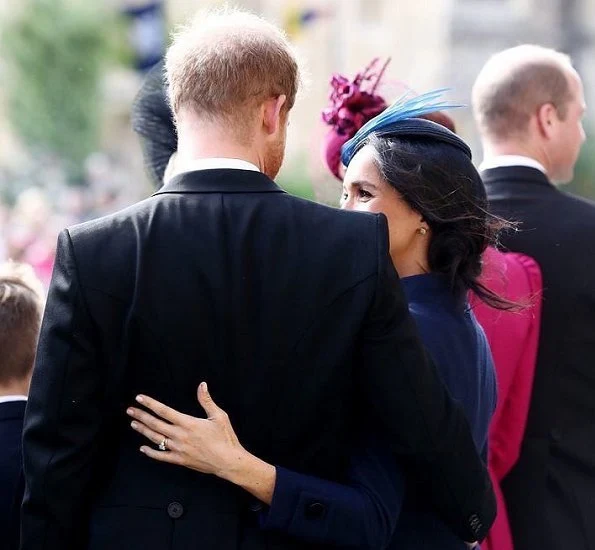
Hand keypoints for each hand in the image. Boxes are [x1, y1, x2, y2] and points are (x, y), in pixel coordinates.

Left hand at [127, 382, 245, 477]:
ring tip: (133, 424)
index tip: (140, 398)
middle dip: (141, 416)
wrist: (228, 461)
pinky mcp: (180, 460)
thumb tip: (202, 385)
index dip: (151, 404)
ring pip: (156, 439)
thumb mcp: (219, 416)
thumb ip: (207, 400)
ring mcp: (178, 449)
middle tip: (130, 410)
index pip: (164, 411)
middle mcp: (180, 436)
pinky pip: (161, 456)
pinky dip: (151, 452)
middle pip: (156, 424)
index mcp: (188, 423)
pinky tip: (143, 448)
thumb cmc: (225, 437)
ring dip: (143, 431)